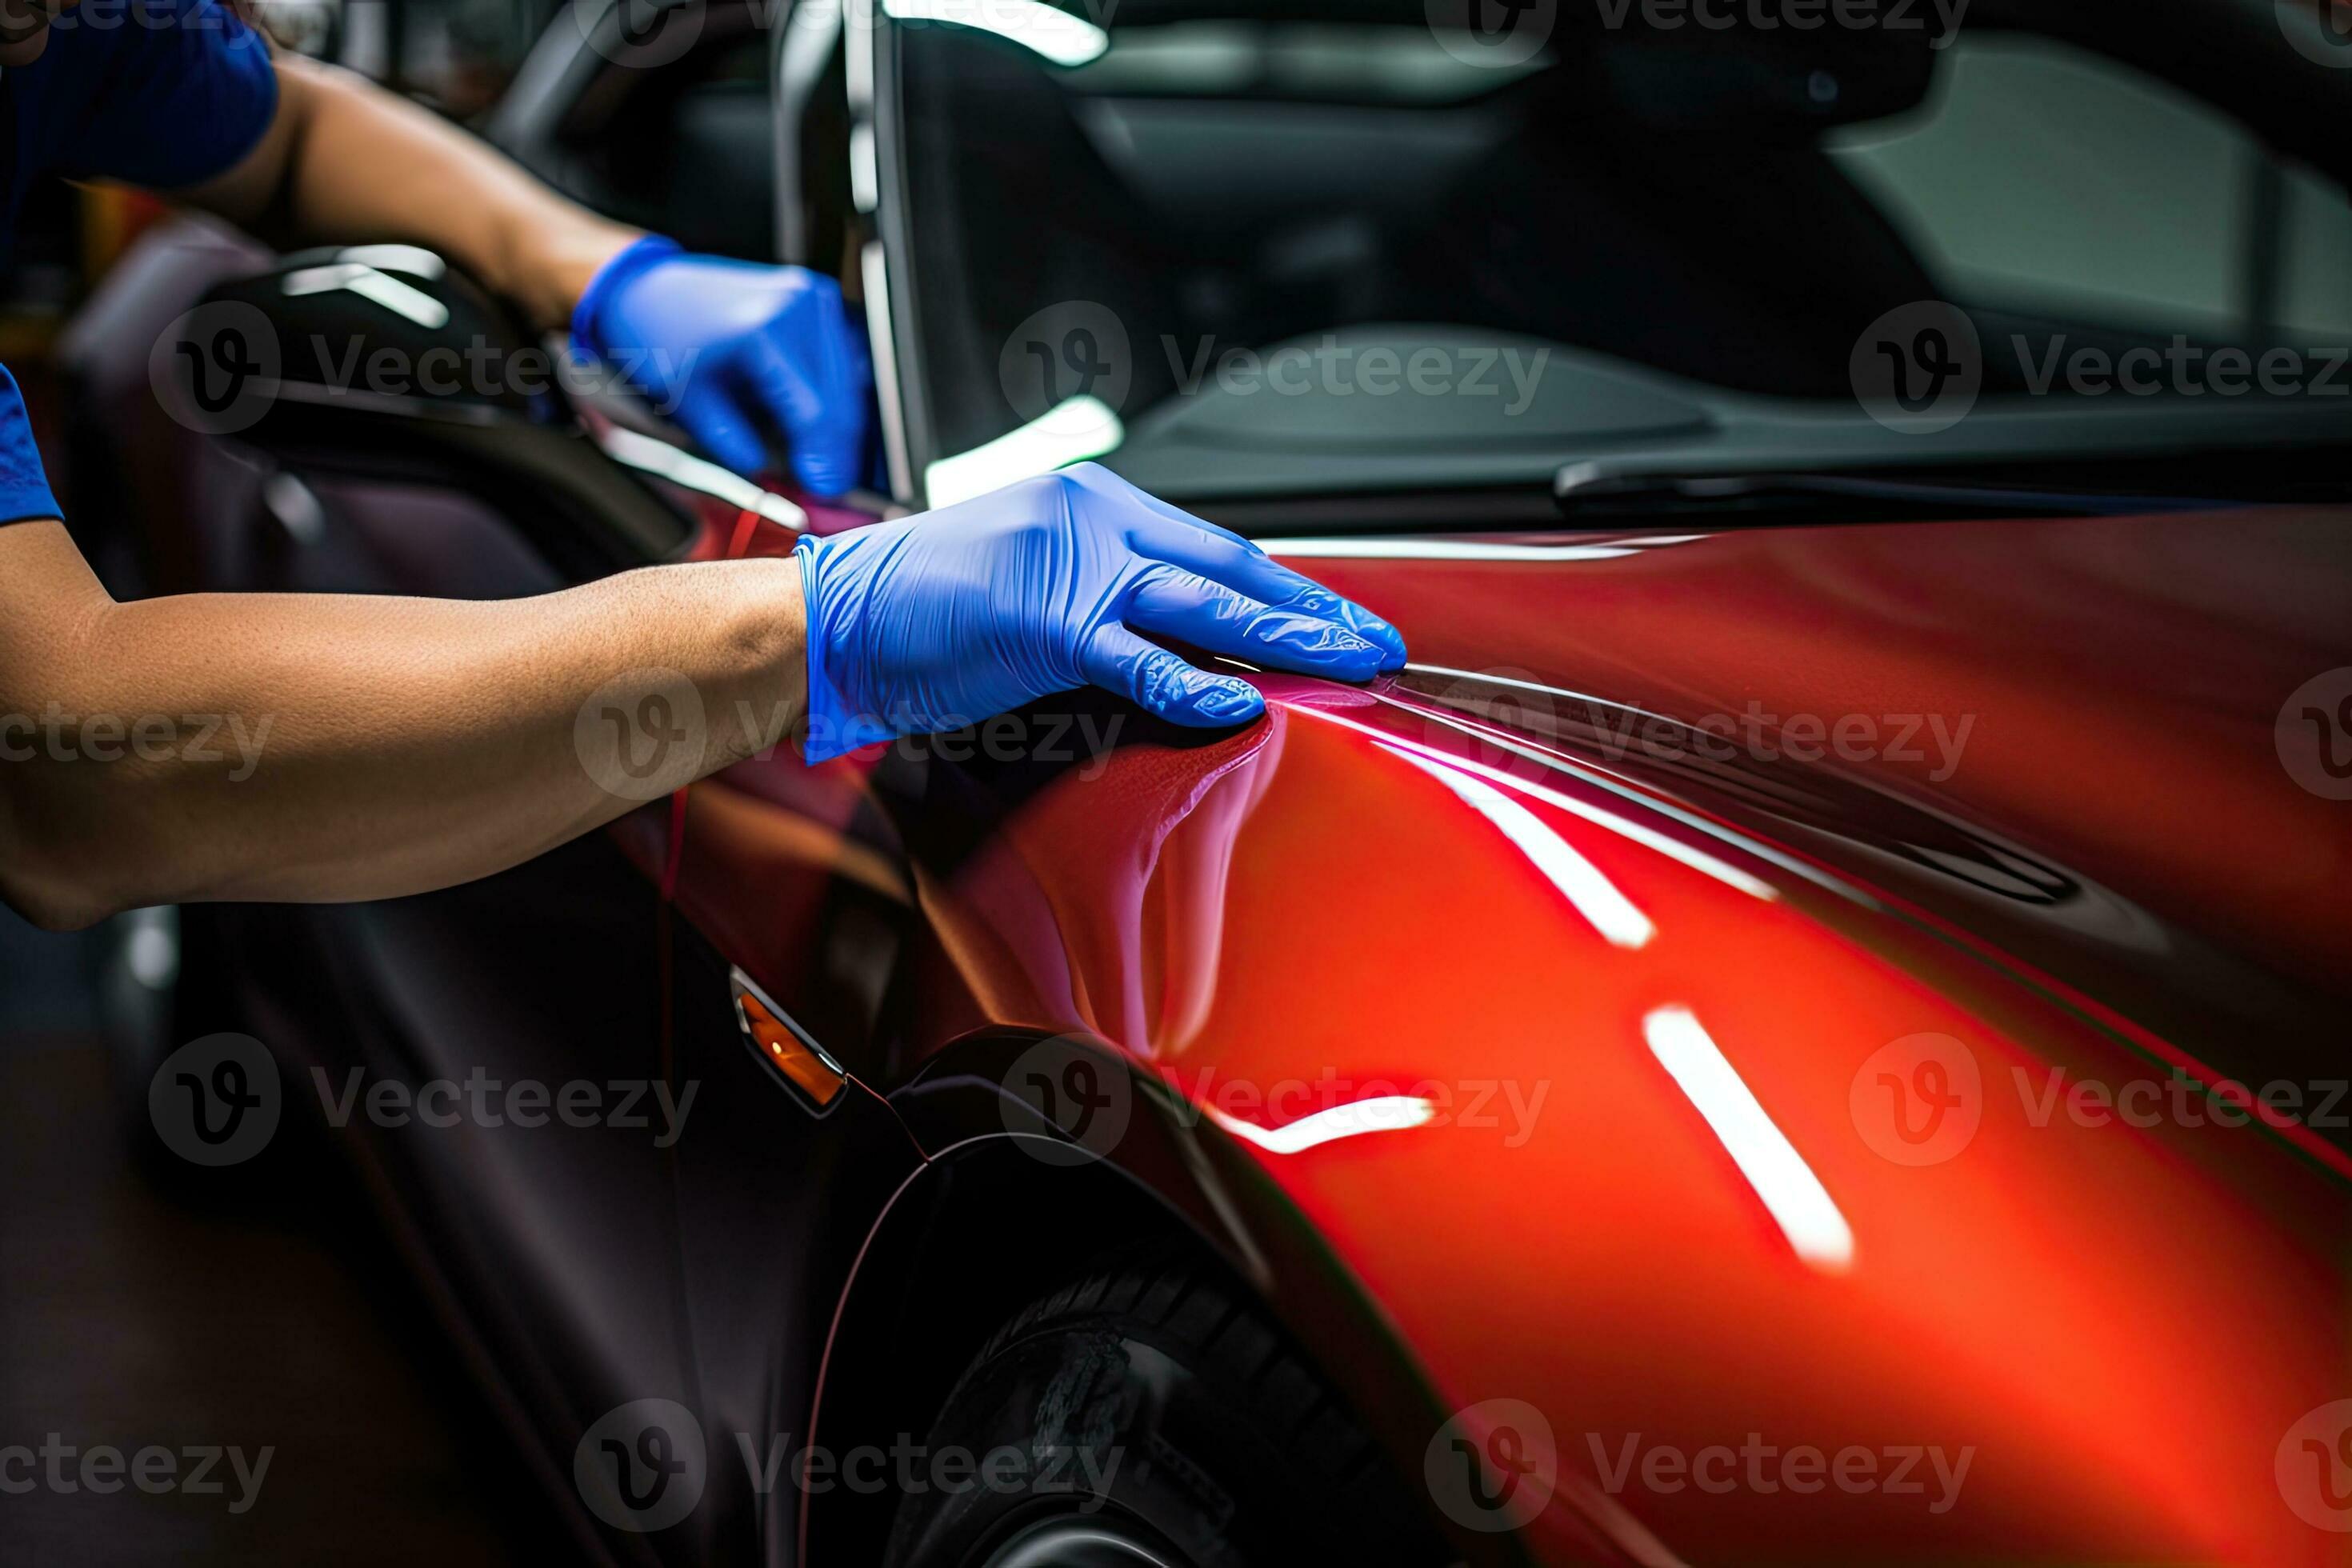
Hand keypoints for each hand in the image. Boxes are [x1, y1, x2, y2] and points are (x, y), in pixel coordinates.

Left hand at [571, 237, 871, 494]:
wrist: (653, 288)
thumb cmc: (660, 333)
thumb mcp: (684, 399)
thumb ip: (730, 441)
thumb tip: (767, 473)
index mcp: (765, 329)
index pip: (814, 411)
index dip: (823, 458)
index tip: (824, 489)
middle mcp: (800, 306)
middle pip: (841, 399)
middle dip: (837, 449)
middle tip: (827, 483)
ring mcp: (815, 298)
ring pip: (851, 383)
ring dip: (841, 426)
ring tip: (819, 456)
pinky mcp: (820, 300)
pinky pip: (845, 362)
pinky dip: (838, 397)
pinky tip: (820, 421)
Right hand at [795, 464, 1408, 762]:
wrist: (832, 618)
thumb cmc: (923, 610)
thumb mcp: (1029, 583)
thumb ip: (1108, 603)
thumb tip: (1187, 643)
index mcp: (1091, 505)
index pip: (1215, 548)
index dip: (1286, 590)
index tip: (1338, 619)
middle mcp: (1090, 521)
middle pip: (1230, 568)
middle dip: (1313, 611)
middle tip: (1378, 642)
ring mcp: (1067, 567)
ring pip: (1204, 603)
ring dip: (1285, 639)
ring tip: (1347, 663)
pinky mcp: (1042, 622)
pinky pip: (1137, 655)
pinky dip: (1192, 678)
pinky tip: (1242, 697)